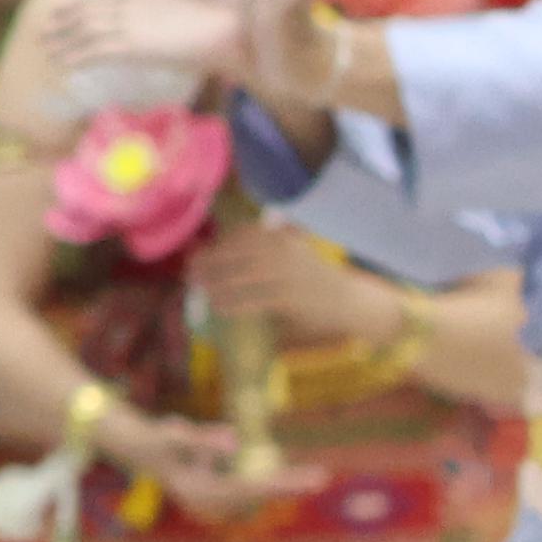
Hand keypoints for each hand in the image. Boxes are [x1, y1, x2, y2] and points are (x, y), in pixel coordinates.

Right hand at [24, 0, 237, 116]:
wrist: (256, 14)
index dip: (83, 2)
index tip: (61, 7)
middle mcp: (143, 15)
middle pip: (94, 18)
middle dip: (69, 25)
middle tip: (43, 32)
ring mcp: (142, 32)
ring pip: (94, 35)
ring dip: (70, 42)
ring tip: (47, 48)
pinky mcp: (145, 48)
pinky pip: (105, 51)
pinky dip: (83, 54)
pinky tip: (65, 60)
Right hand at [110, 409, 314, 514]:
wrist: (139, 449)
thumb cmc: (157, 439)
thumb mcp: (175, 433)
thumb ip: (203, 439)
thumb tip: (235, 440)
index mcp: (200, 492)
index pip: (248, 489)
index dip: (278, 484)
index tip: (304, 480)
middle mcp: (209, 503)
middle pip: (257, 496)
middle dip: (289, 486)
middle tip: (322, 478)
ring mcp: (213, 502)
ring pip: (256, 496)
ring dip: (283, 486)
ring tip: (315, 477)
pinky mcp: (217, 495)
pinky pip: (249, 490)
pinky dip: (269, 482)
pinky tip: (292, 477)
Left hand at [189, 214, 403, 348]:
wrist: (349, 300)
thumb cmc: (318, 277)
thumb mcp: (298, 248)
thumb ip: (274, 237)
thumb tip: (231, 239)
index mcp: (285, 238)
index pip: (244, 235)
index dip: (219, 243)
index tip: (201, 251)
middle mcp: (284, 252)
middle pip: (237, 254)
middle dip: (210, 262)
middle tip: (191, 270)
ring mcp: (286, 276)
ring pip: (240, 277)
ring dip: (216, 283)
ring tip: (200, 289)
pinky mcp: (288, 299)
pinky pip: (252, 300)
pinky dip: (232, 303)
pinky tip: (220, 306)